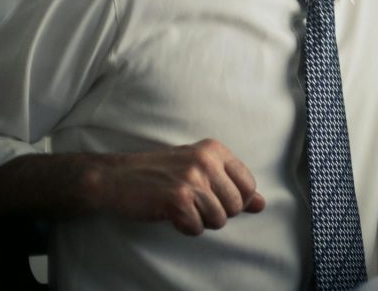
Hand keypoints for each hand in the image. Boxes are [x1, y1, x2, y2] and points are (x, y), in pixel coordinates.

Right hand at [92, 138, 265, 235]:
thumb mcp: (199, 169)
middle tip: (194, 204)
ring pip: (219, 219)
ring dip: (200, 221)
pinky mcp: (177, 200)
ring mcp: (192, 180)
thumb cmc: (160, 173)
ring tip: (182, 207)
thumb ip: (232, 185)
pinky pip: (197, 228)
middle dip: (218, 213)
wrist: (116, 177)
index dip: (236, 200)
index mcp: (215, 150)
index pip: (249, 184)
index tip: (215, 198)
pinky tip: (172, 214)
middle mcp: (207, 161)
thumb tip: (262, 204)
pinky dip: (185, 227)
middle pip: (236, 205)